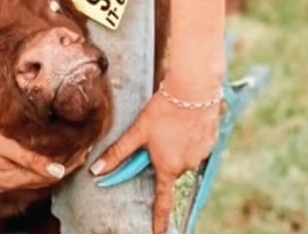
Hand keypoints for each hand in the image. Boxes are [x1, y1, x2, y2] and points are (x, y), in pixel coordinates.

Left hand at [0, 93, 71, 192]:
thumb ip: (7, 151)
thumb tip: (21, 151)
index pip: (34, 182)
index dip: (56, 175)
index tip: (76, 163)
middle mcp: (0, 179)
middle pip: (39, 181)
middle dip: (64, 172)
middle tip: (85, 159)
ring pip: (36, 174)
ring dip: (60, 169)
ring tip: (80, 157)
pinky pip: (26, 160)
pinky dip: (44, 164)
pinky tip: (60, 165)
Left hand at [90, 89, 220, 233]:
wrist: (193, 88)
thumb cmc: (164, 109)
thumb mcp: (138, 130)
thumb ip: (118, 153)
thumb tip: (95, 170)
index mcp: (167, 167)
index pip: (162, 202)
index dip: (159, 221)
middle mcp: (186, 166)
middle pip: (170, 168)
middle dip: (164, 156)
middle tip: (161, 132)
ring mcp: (201, 155)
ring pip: (184, 155)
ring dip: (177, 144)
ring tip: (174, 122)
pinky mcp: (212, 142)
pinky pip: (198, 145)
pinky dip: (191, 136)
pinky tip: (187, 119)